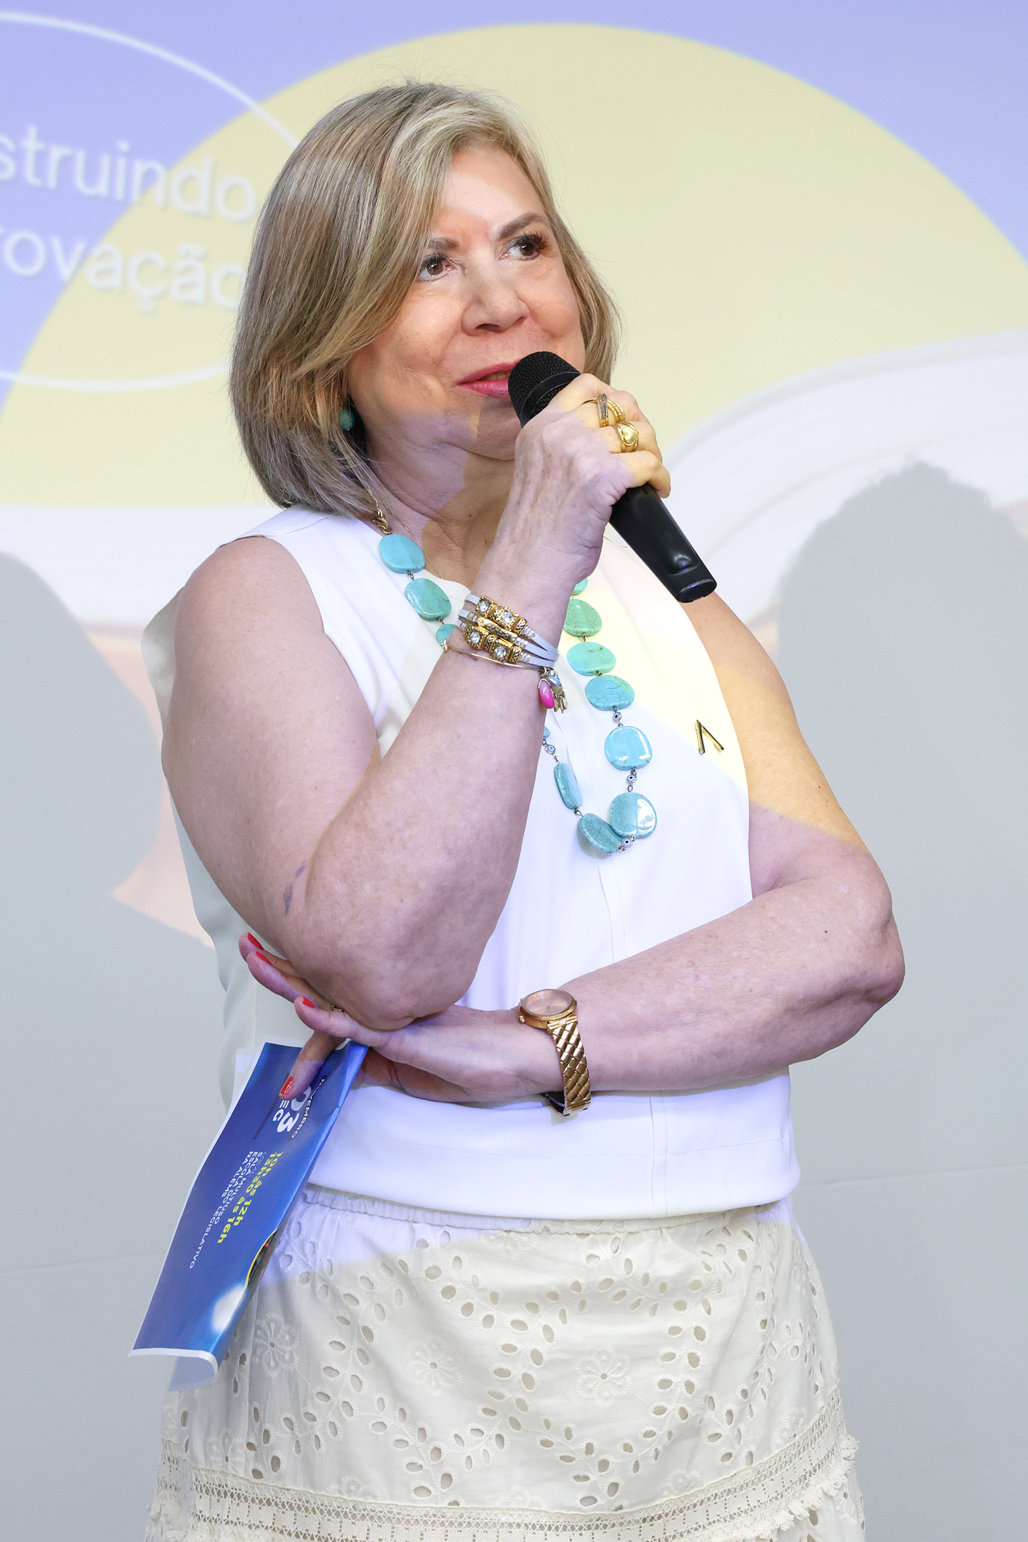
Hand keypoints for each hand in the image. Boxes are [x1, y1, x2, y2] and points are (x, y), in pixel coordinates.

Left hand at [239, 934, 559, 1102]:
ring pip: (330, 995)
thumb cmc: (472, 1061)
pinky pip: (359, 1028)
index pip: (329, 989)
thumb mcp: (410, 1067)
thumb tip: (341, 1069)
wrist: (516, 1056)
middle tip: (247, 943)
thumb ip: (374, 1062)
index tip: (266, 954)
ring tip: (255, 960)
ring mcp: (391, 1016)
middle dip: (279, 965)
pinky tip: (302, 1006)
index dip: (295, 973)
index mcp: (381, 1009)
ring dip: (288, 980)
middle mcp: (382, 1004)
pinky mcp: (404, 1037)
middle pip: (320, 982)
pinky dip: (328, 1020)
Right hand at [496, 373, 670, 584]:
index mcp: (539, 427)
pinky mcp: (602, 477)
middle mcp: (558, 432)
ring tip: (651, 475)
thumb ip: (560, 448)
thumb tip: (604, 441)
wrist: (526, 565)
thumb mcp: (537, 471)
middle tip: (643, 451)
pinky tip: (657, 490)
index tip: (624, 420)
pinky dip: (660, 477)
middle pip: (620, 405)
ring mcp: (580, 452)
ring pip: (638, 433)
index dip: (614, 399)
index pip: (586, 386)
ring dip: (653, 453)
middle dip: (640, 426)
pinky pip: (648, 463)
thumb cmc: (534, 532)